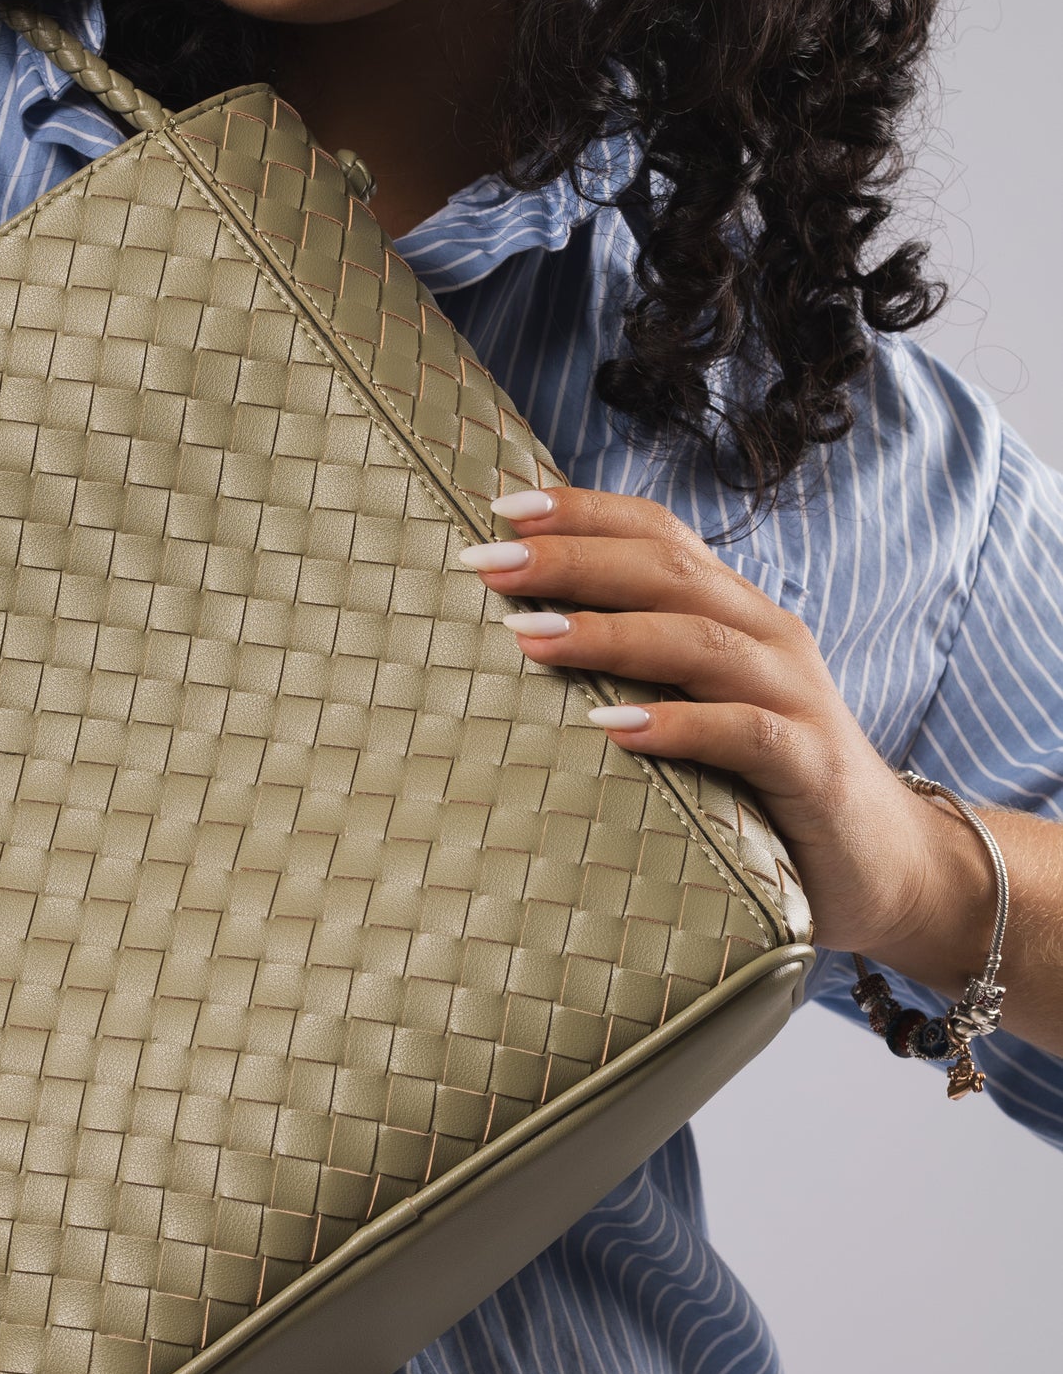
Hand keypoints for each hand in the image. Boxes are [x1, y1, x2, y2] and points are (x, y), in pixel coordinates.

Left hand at [462, 485, 994, 987]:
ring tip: (528, 635)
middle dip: (575, 561)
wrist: (884, 864)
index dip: (587, 512)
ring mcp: (796, 697)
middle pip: (669, 572)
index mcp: (736, 612)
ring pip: (699, 641)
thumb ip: (638, 665)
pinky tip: (615, 729)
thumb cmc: (762, 783)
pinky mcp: (812, 766)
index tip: (503, 510)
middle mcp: (768, 637)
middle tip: (489, 563)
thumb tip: (518, 635)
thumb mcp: (698, 705)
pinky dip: (679, 725)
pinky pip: (745, 733)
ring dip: (609, 634)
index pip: (662, 534)